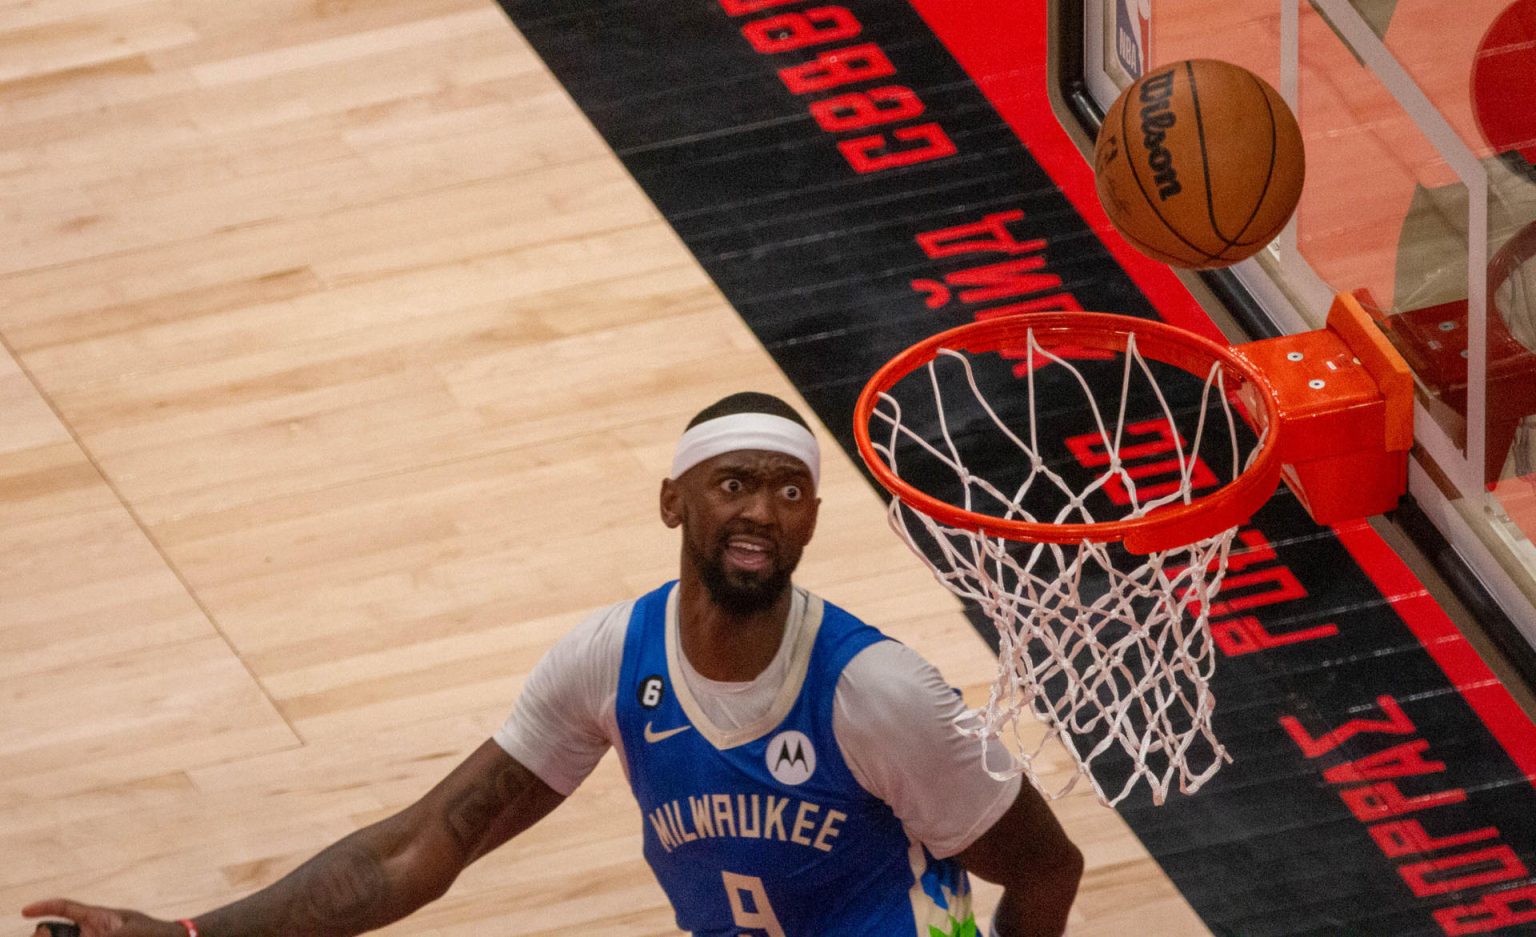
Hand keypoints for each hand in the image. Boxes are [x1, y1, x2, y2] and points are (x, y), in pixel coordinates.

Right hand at [22, 900, 182, 936]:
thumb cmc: (153, 933)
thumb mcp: (127, 933)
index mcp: (97, 917)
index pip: (66, 907)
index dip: (45, 907)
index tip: (26, 911)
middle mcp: (90, 931)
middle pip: (57, 932)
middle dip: (45, 935)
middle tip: (42, 935)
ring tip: (48, 936)